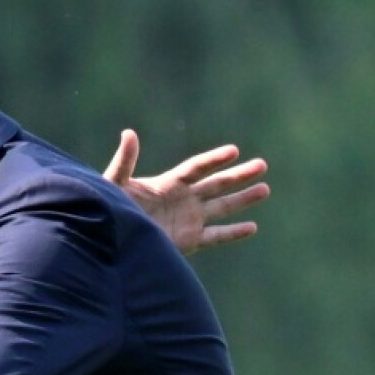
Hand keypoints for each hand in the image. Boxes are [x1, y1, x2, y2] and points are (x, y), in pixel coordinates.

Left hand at [103, 129, 269, 254]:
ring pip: (222, 207)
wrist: (112, 240)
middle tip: (262, 165)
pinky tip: (252, 227)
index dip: (214, 159)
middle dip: (239, 175)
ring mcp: (188, 220)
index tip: (233, 151)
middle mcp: (183, 200)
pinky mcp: (189, 241)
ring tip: (265, 189)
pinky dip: (233, 233)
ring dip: (243, 199)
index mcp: (168, 185)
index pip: (196, 168)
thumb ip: (125, 161)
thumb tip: (129, 133)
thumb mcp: (116, 183)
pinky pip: (216, 236)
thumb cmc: (110, 210)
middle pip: (216, 184)